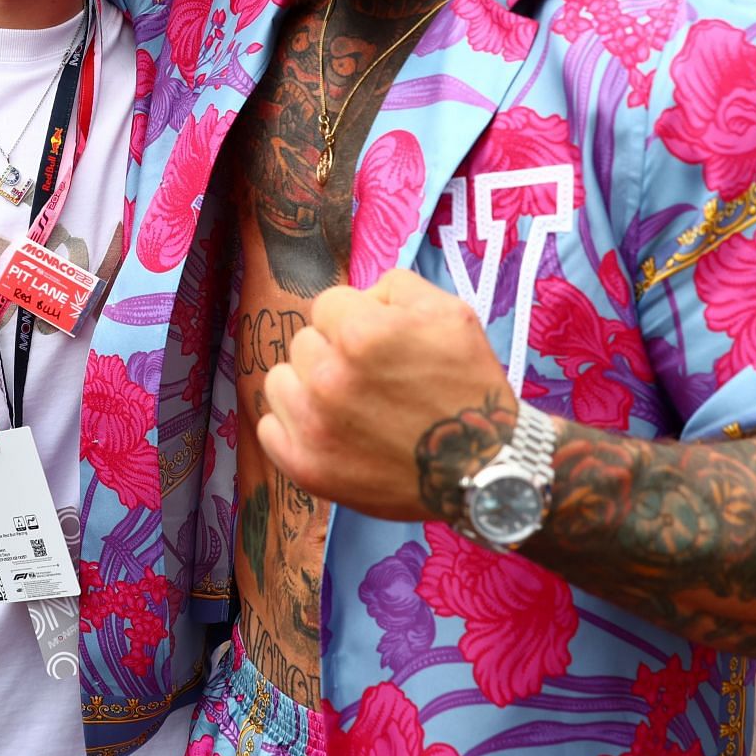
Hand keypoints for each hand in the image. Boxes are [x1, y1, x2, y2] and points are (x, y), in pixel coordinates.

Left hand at [257, 269, 517, 523]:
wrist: (485, 469)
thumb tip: (360, 296)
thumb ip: (395, 286)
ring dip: (308, 386)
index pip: (327, 304)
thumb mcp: (451, 313)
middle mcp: (330, 377)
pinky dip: (293, 427)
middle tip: (371, 378)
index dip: (356, 318)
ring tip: (347, 404)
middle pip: (304, 342)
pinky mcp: (306, 466)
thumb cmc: (469, 387)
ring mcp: (314, 425)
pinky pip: (269, 427)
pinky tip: (328, 430)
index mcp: (361, 332)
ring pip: (281, 380)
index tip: (380, 344)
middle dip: (333, 351)